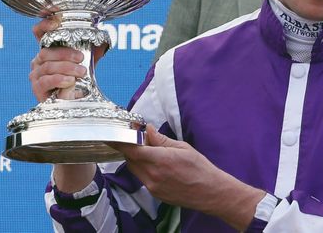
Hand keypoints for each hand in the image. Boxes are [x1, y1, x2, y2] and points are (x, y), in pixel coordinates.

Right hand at [28, 16, 106, 101]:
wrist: (74, 102)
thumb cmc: (77, 80)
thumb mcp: (86, 62)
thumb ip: (92, 50)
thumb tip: (102, 40)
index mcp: (48, 50)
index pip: (39, 33)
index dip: (44, 25)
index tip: (56, 22)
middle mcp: (38, 60)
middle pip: (46, 52)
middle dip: (66, 54)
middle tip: (82, 58)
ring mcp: (36, 74)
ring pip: (48, 66)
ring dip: (66, 68)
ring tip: (81, 72)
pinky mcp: (37, 88)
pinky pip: (46, 81)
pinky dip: (59, 80)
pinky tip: (70, 81)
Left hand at [111, 125, 264, 229]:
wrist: (210, 192)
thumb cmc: (199, 167)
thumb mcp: (182, 147)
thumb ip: (161, 139)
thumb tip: (146, 129)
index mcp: (160, 160)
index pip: (132, 150)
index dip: (120, 142)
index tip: (113, 135)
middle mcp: (153, 175)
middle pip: (130, 159)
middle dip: (130, 148)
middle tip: (134, 139)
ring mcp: (152, 187)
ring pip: (135, 169)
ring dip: (136, 159)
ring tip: (146, 151)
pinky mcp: (155, 194)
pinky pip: (142, 178)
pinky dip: (143, 169)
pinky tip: (155, 164)